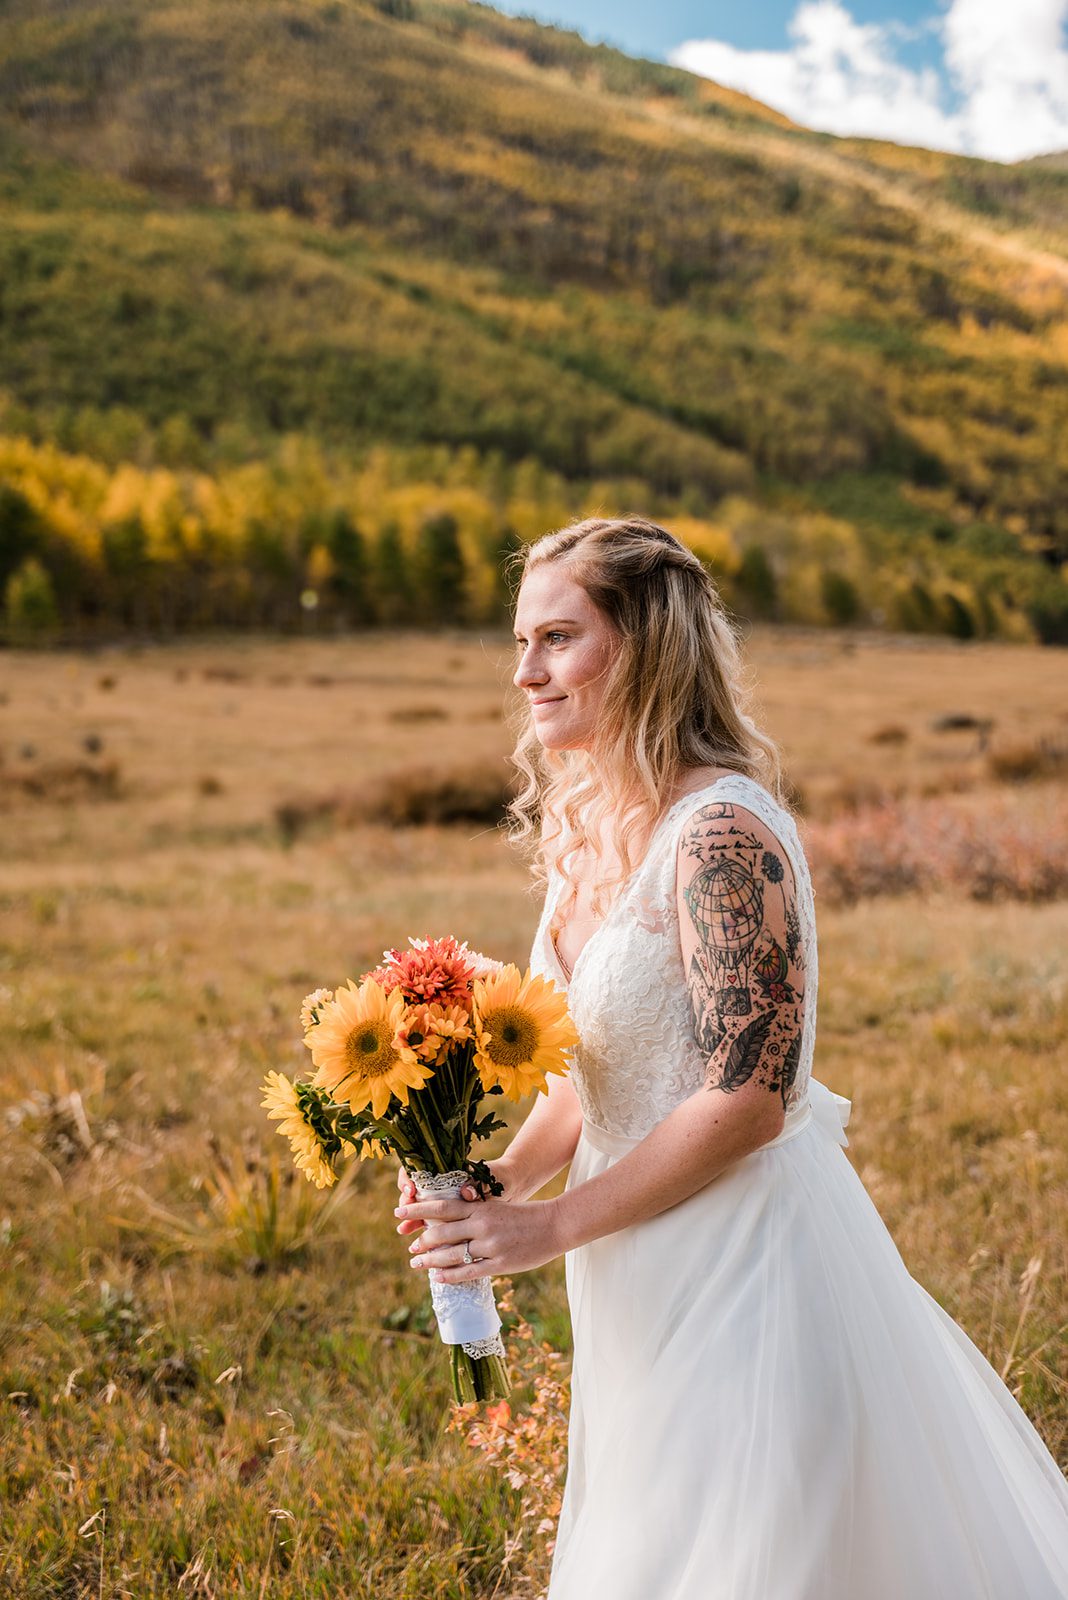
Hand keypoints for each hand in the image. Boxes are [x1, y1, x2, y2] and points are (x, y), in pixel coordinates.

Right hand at [394, 1157, 517, 1238]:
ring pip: (422, 1211)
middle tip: (402, 1215)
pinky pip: (435, 1225)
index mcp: (445, 1171)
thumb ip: (475, 1184)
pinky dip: (427, 1234)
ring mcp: (447, 1202)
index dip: (407, 1179)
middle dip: (407, 1204)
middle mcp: (442, 1186)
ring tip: (403, 1231)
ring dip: (412, 1221)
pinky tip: (421, 1245)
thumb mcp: (488, 1178)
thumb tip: (466, 1192)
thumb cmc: (499, 1177)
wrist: (513, 1186)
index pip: (416, 1171)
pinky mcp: (454, 1219)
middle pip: (414, 1193)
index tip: (410, 1190)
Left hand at [394, 1189, 562, 1283]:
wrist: (553, 1225)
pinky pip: (469, 1272)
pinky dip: (450, 1276)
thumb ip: (473, 1213)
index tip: (399, 1211)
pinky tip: (438, 1277)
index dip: (418, 1209)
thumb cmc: (523, 1215)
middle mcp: (482, 1225)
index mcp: (480, 1208)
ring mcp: (490, 1246)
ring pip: (452, 1255)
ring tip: (416, 1264)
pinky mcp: (500, 1264)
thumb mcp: (496, 1207)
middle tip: (410, 1246)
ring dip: (430, 1261)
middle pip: (442, 1233)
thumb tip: (447, 1220)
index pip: (442, 1207)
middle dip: (421, 1241)